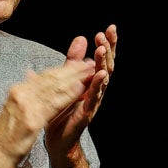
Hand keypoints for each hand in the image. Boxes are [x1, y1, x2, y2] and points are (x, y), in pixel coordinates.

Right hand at [0, 53, 94, 164]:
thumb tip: (31, 75)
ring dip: (74, 78)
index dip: (63, 69)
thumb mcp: (14, 108)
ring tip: (89, 72)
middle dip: (72, 69)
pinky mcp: (32, 120)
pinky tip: (80, 89)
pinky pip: (54, 104)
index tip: (78, 63)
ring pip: (54, 87)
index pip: (44, 76)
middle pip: (51, 78)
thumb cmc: (5, 134)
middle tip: (88, 62)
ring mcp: (26, 106)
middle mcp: (20, 94)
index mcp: (17, 90)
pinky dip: (68, 94)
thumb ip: (25, 93)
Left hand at [46, 25, 115, 157]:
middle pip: (107, 65)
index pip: (102, 59)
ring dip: (104, 63)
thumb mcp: (66, 81)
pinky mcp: (88, 113)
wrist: (57, 139)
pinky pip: (95, 97)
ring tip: (103, 49)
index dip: (107, 44)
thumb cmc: (62, 111)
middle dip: (109, 49)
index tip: (110, 28)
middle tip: (108, 33)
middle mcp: (96, 90)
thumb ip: (72, 62)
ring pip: (103, 79)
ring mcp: (94, 101)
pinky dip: (99, 85)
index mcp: (91, 81)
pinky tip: (102, 74)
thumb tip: (80, 39)